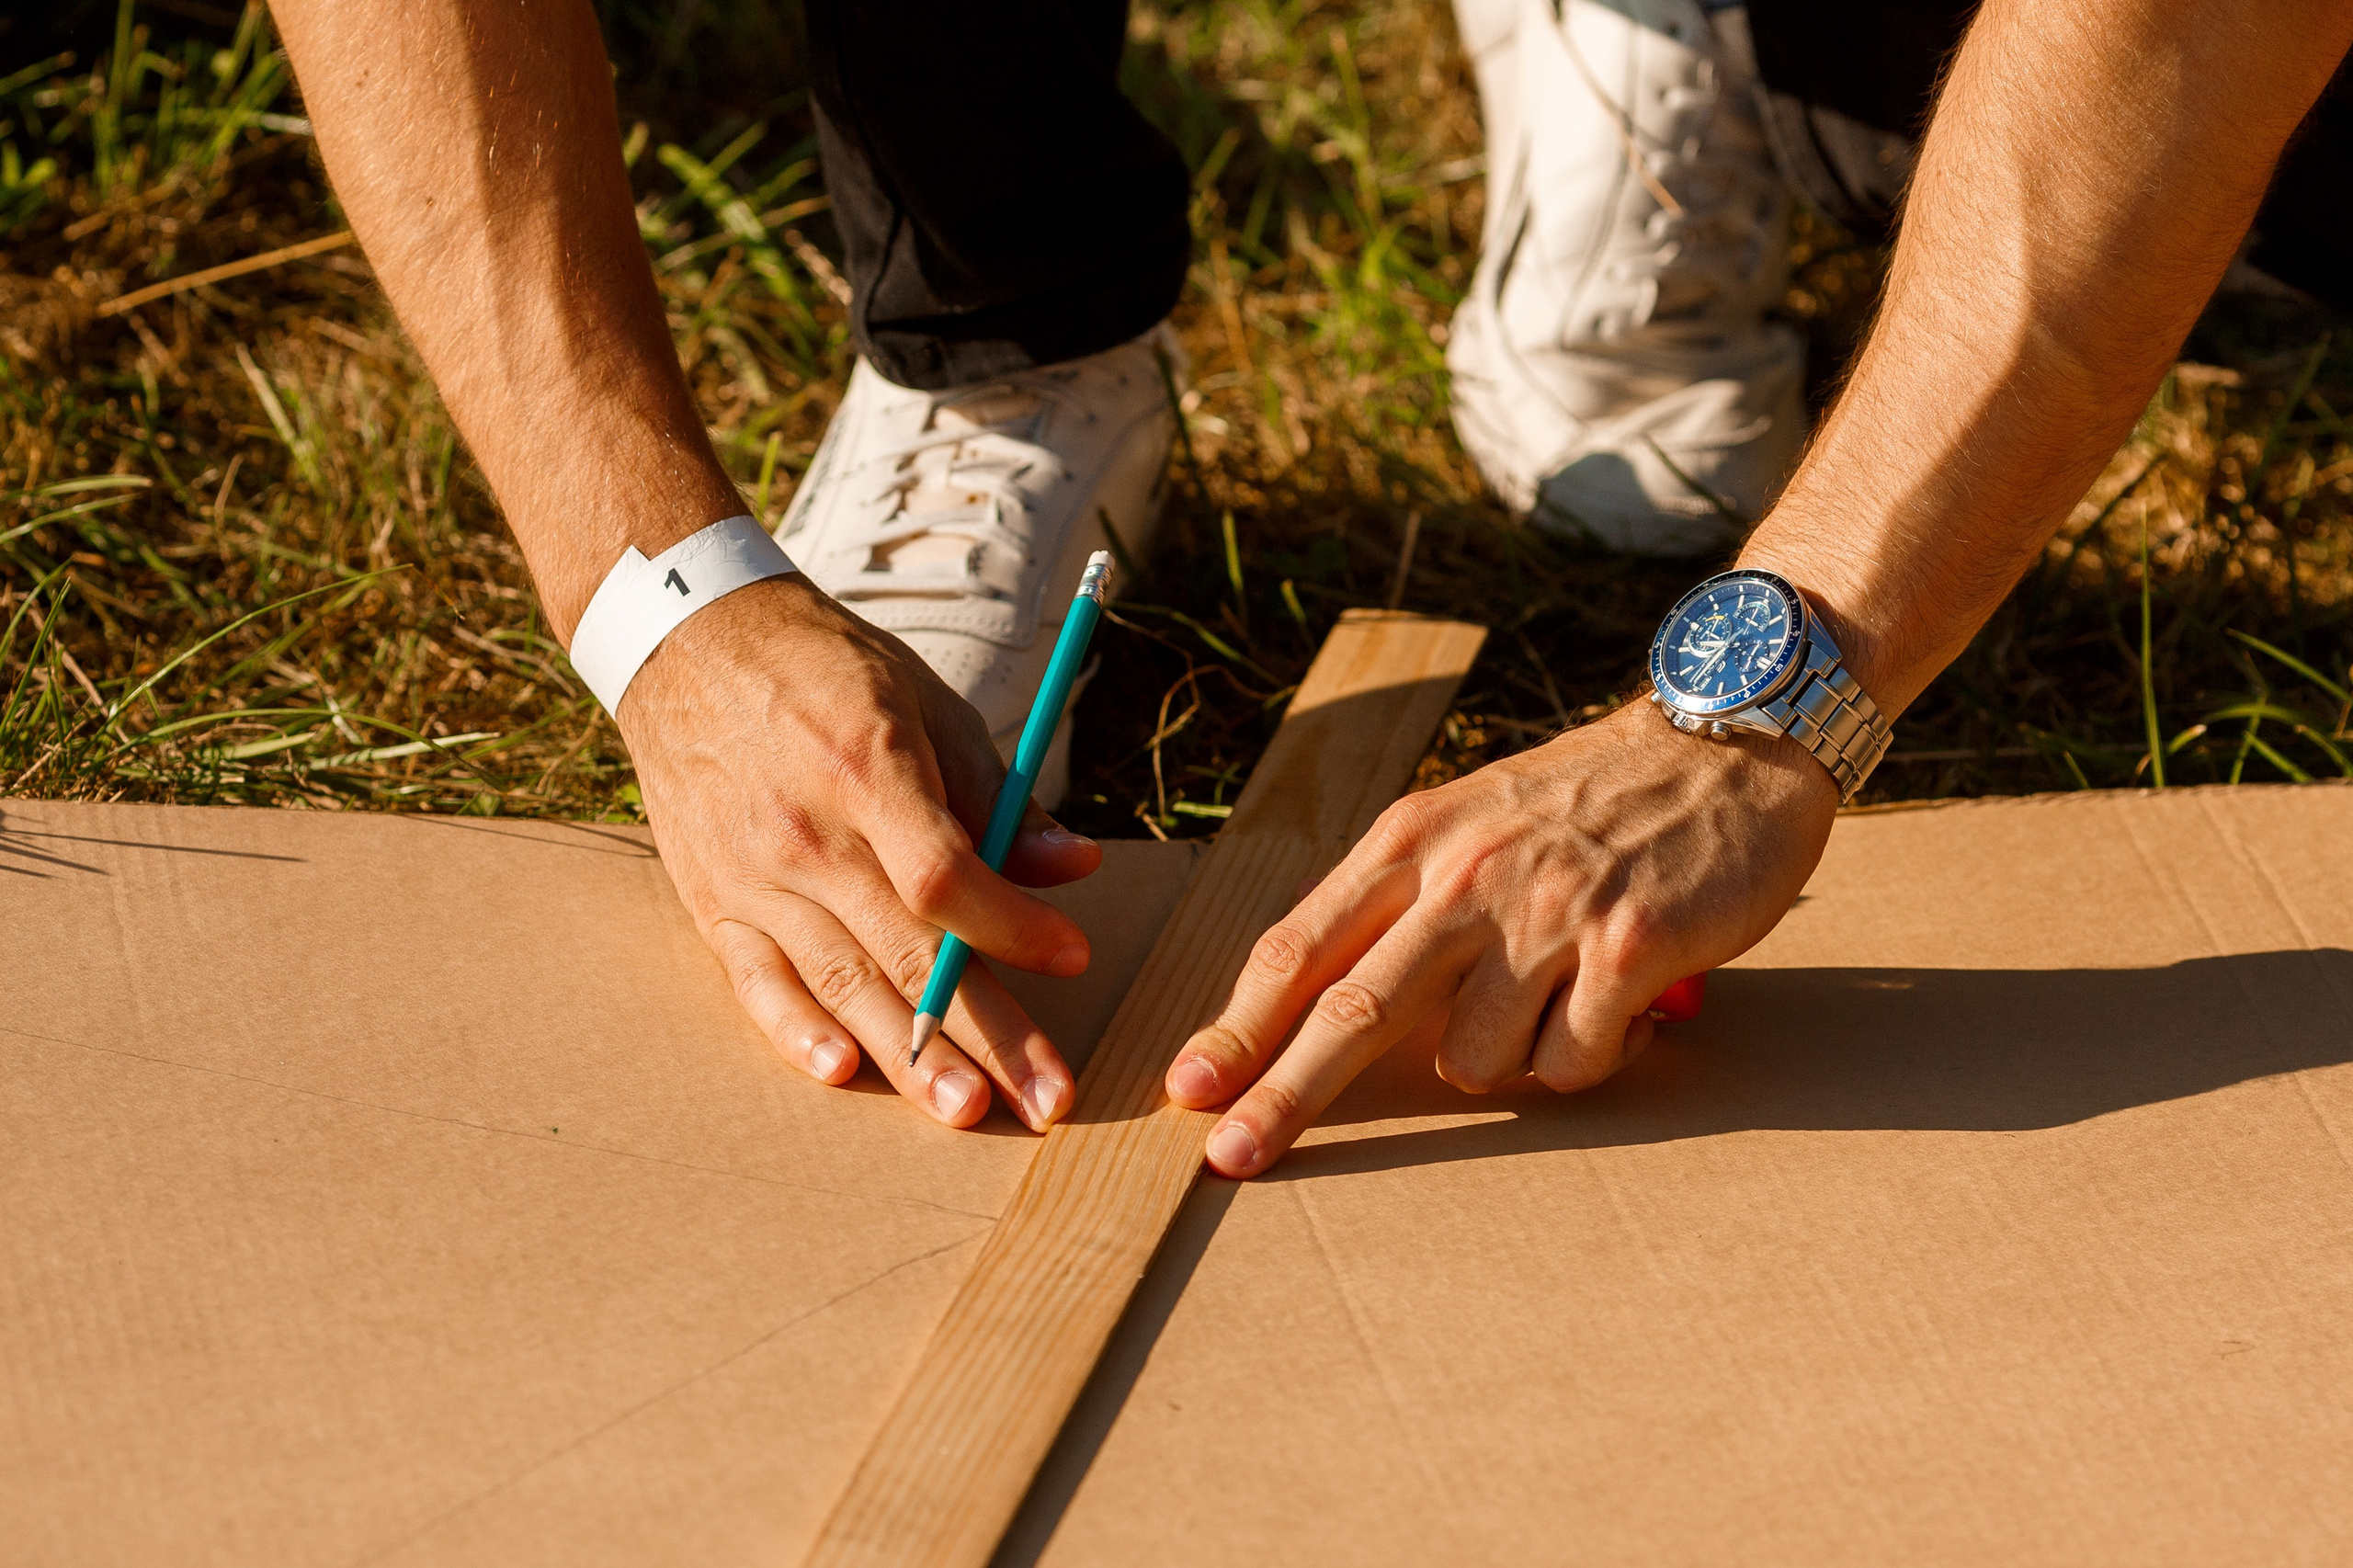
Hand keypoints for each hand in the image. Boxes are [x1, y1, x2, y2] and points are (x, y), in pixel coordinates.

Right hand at [621, 576, 1100, 1130]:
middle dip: (986, 1033)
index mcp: (869, 771)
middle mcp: (807, 833)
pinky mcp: (713, 902)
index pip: (946, 878)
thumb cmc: (829, 672)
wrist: (689, 644)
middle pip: (906, 950)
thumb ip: (1000, 797)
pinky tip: (842, 1075)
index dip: (1013, 927)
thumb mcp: (929, 705)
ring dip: (906, 1057)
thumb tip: (1073, 869)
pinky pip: (757, 982)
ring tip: (964, 1111)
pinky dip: (796, 1033)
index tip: (1073, 959)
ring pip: (840, 982)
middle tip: (1046, 1097)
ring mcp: (753, 875)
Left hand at [1163, 703, 1839, 1175]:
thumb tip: (1307, 1002)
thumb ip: (1396, 900)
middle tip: (1232, 1157)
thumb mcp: (1467, 821)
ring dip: (1510, 1058)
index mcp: (1413, 841)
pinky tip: (1619, 1002)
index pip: (1302, 946)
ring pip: (1477, 1061)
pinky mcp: (1631, 946)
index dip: (1239, 1026)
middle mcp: (1467, 875)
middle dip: (1283, 1096)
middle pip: (1351, 1011)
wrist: (1726, 741)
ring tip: (1558, 995)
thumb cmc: (1585, 801)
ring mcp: (1548, 912)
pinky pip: (1571, 1063)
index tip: (1190, 1087)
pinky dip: (1589, 1055)